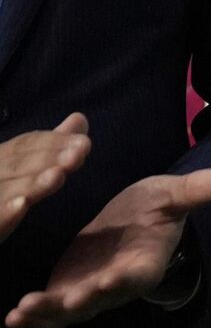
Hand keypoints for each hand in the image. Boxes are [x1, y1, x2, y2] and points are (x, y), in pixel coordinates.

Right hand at [0, 114, 89, 243]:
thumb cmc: (3, 194)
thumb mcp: (28, 168)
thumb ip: (52, 145)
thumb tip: (79, 117)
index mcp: (0, 158)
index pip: (25, 145)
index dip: (54, 142)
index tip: (84, 143)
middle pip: (17, 164)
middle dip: (48, 158)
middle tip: (79, 153)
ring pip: (6, 188)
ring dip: (32, 181)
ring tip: (59, 175)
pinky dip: (7, 210)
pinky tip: (21, 205)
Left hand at [5, 168, 210, 327]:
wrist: (133, 223)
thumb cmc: (153, 209)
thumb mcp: (171, 195)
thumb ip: (193, 192)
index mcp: (145, 263)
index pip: (137, 275)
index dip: (124, 279)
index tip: (109, 279)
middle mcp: (117, 286)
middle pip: (99, 300)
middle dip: (80, 302)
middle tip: (63, 300)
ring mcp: (90, 294)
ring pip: (68, 313)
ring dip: (47, 315)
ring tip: (23, 311)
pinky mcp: (67, 293)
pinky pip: (50, 314)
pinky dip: (33, 319)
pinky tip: (13, 316)